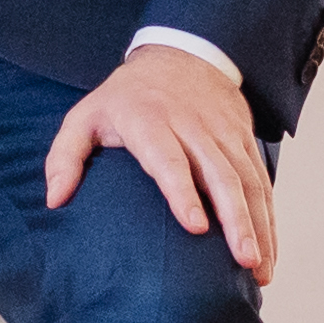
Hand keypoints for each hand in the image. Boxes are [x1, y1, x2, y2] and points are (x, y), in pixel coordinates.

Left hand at [44, 40, 273, 276]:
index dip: (184, 192)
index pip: (170, 160)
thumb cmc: (128, 96)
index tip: (197, 227)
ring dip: (259, 225)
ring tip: (260, 269)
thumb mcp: (87, 115)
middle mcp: (193, 127)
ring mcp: (224, 133)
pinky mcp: (244, 139)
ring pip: (248, 180)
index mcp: (150, 122)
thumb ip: (65, 156)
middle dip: (236, 220)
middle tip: (244, 260)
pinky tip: (269, 250)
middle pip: (220, 175)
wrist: (182, 53)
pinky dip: (268, 216)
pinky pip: (262, 179)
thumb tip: (54, 200)